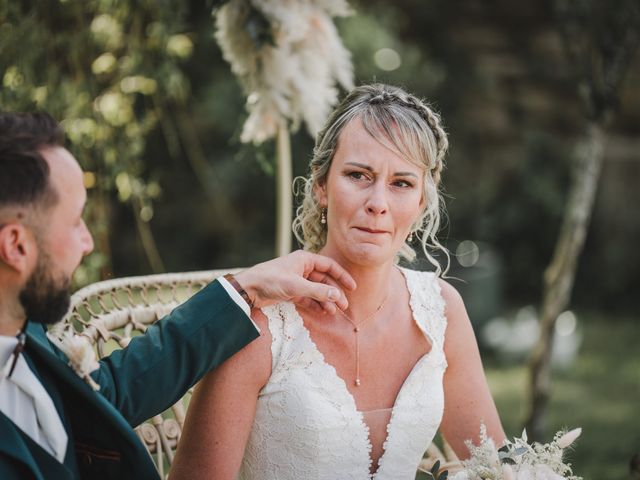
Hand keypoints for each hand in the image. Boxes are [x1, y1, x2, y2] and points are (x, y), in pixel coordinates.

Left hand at [233, 250, 355, 313]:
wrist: (248, 289)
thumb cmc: (270, 280)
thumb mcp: (296, 286)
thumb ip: (318, 291)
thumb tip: (338, 295)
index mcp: (305, 259)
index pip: (329, 266)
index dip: (342, 276)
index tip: (352, 288)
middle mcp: (302, 268)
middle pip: (324, 280)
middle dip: (334, 293)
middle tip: (344, 306)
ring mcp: (296, 280)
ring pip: (316, 290)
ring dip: (325, 300)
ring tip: (333, 312)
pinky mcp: (290, 291)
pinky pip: (307, 298)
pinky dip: (315, 304)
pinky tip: (322, 312)